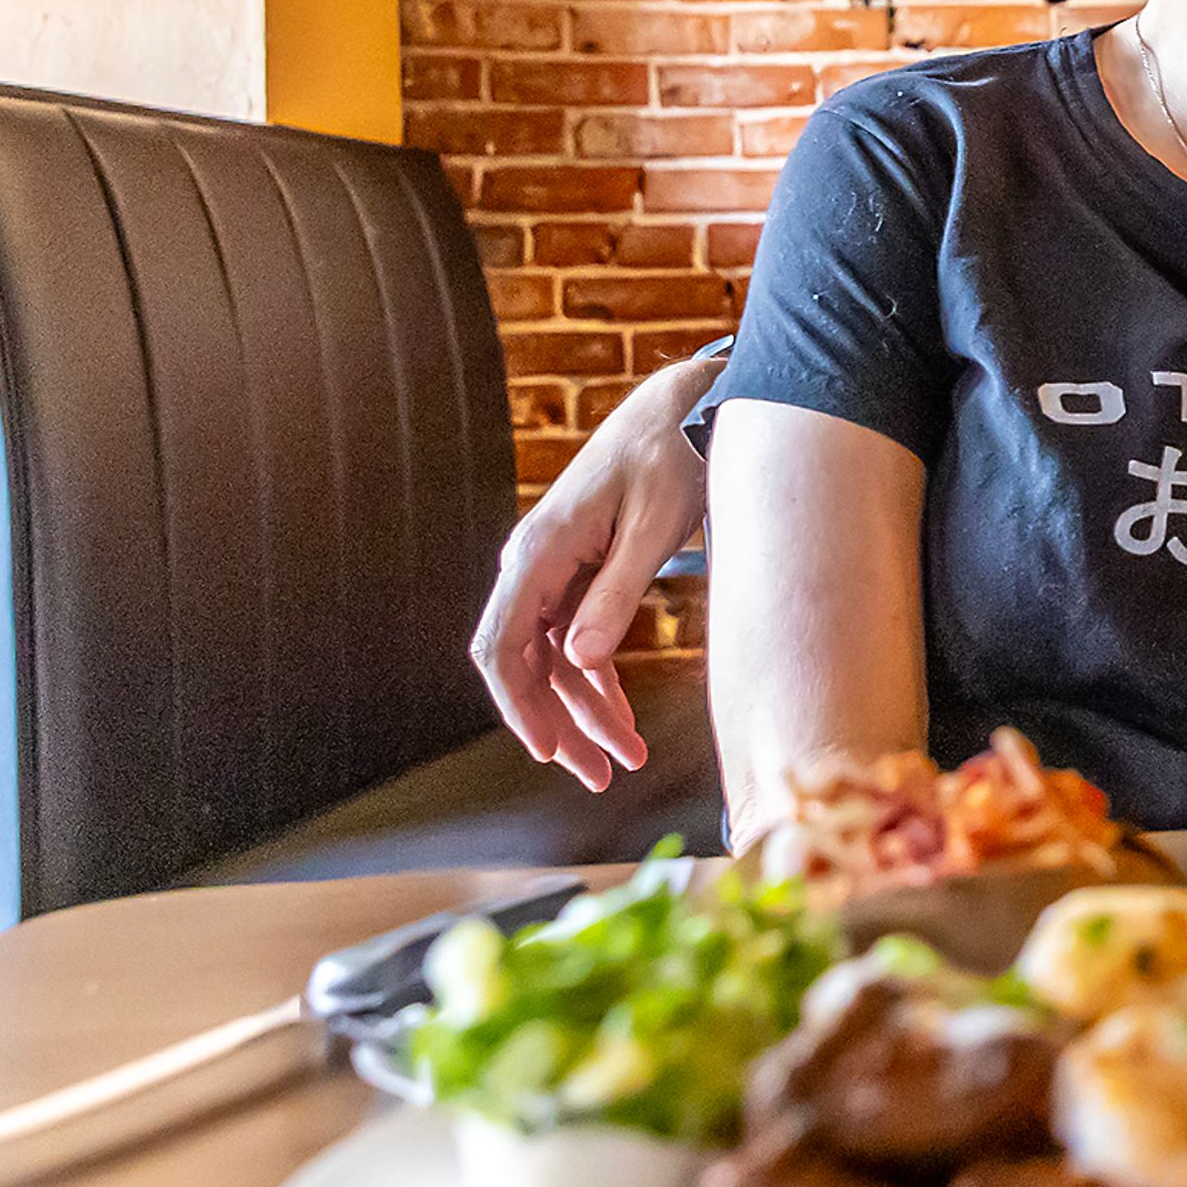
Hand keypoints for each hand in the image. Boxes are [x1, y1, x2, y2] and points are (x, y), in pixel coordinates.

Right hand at [470, 353, 718, 788]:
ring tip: (627, 760)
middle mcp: (533, 565)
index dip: (517, 704)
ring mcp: (552, 574)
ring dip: (585, 713)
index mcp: (539, 551)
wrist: (684, 411)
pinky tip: (622, 720)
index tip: (546, 750)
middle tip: (601, 775)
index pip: (502, 645)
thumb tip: (579, 659)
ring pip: (552, 662)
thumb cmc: (675, 457)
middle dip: (557, 724)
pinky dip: (596, 683)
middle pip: (522, 664)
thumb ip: (618, 591)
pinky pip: (573, 643)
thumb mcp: (657, 524)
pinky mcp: (577, 578)